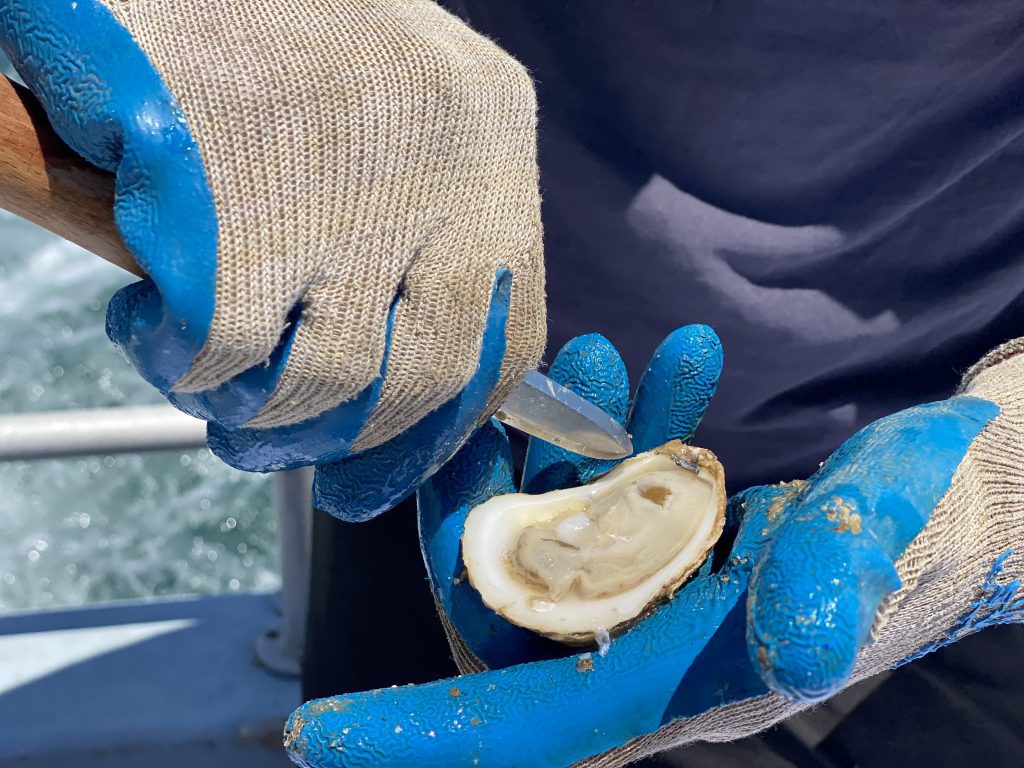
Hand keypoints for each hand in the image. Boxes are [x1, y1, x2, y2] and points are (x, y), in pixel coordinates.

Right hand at [1, 0, 543, 512]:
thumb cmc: (271, 21)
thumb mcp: (394, 98)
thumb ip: (422, 210)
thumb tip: (401, 355)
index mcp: (493, 131)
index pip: (508, 335)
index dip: (446, 424)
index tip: (387, 463)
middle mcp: (444, 161)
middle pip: (425, 377)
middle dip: (345, 441)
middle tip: (280, 445)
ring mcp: (344, 189)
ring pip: (324, 381)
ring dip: (260, 414)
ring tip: (213, 388)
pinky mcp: (233, 211)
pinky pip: (223, 354)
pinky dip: (183, 368)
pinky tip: (152, 329)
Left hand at [288, 334, 1023, 766]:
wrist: (966, 490)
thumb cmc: (939, 529)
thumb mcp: (897, 549)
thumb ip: (842, 585)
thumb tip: (784, 638)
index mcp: (683, 680)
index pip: (525, 732)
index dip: (422, 739)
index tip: (317, 733)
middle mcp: (654, 642)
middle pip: (511, 610)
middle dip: (487, 511)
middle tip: (497, 403)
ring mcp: (661, 584)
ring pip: (551, 534)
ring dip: (561, 444)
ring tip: (606, 353)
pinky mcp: (677, 529)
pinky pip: (604, 488)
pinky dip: (619, 426)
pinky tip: (661, 362)